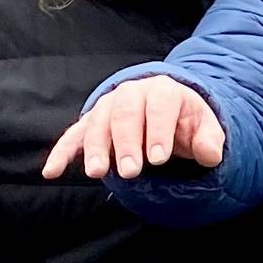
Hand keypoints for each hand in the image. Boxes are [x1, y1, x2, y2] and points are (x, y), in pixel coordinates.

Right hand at [42, 76, 224, 180]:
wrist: (166, 108)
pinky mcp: (92, 121)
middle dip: (126, 143)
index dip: (158, 132)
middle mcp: (132, 92)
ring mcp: (108, 105)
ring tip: (97, 173)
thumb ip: (210, 140)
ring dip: (95, 147)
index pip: (159, 107)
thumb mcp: (205, 126)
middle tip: (130, 172)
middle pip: (125, 114)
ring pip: (98, 122)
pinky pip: (74, 134)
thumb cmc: (185, 120)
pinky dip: (62, 151)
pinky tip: (52, 172)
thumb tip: (210, 154)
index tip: (158, 160)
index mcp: (163, 90)